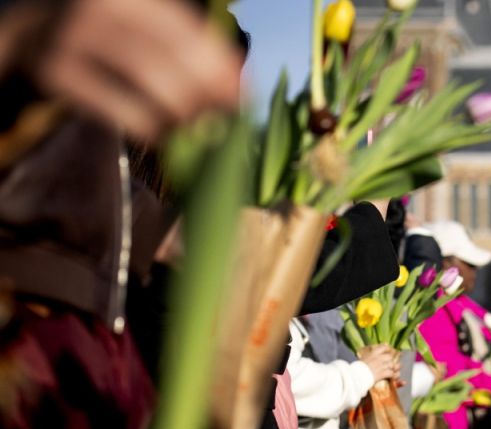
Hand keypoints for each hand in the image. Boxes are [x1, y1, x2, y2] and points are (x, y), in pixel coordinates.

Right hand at [22, 0, 242, 141]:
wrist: (30, 34)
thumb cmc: (107, 35)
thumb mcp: (143, 25)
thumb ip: (187, 47)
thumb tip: (237, 86)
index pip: (188, 33)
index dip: (220, 68)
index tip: (240, 96)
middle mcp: (99, 7)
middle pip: (172, 59)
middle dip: (204, 96)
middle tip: (219, 119)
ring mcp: (72, 38)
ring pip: (149, 83)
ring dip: (182, 114)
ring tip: (194, 126)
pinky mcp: (56, 73)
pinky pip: (118, 110)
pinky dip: (150, 128)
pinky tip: (164, 134)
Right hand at [358, 344, 398, 381]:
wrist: (356, 376)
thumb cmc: (356, 369)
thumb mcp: (362, 359)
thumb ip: (368, 357)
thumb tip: (369, 358)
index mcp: (372, 353)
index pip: (384, 347)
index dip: (388, 349)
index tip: (390, 351)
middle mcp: (378, 358)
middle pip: (390, 357)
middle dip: (392, 361)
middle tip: (392, 364)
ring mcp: (381, 365)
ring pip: (392, 365)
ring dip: (394, 368)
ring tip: (394, 371)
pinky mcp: (382, 373)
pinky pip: (391, 373)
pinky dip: (393, 375)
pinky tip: (392, 377)